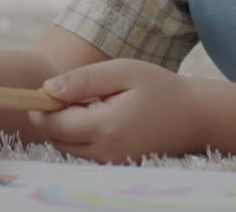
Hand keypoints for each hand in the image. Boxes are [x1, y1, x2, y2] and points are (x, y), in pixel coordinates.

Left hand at [28, 58, 202, 162]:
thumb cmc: (161, 88)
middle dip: (53, 117)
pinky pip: (84, 152)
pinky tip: (101, 115)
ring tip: (93, 102)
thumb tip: (47, 89)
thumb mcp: (124, 71)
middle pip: (57, 139)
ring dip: (67, 126)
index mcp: (106, 127)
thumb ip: (84, 80)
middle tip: (70, 92)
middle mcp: (105, 152)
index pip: (54, 125)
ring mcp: (110, 162)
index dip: (40, 108)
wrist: (195, 117)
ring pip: (68, 147)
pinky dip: (82, 134)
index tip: (39, 91)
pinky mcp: (115, 165)